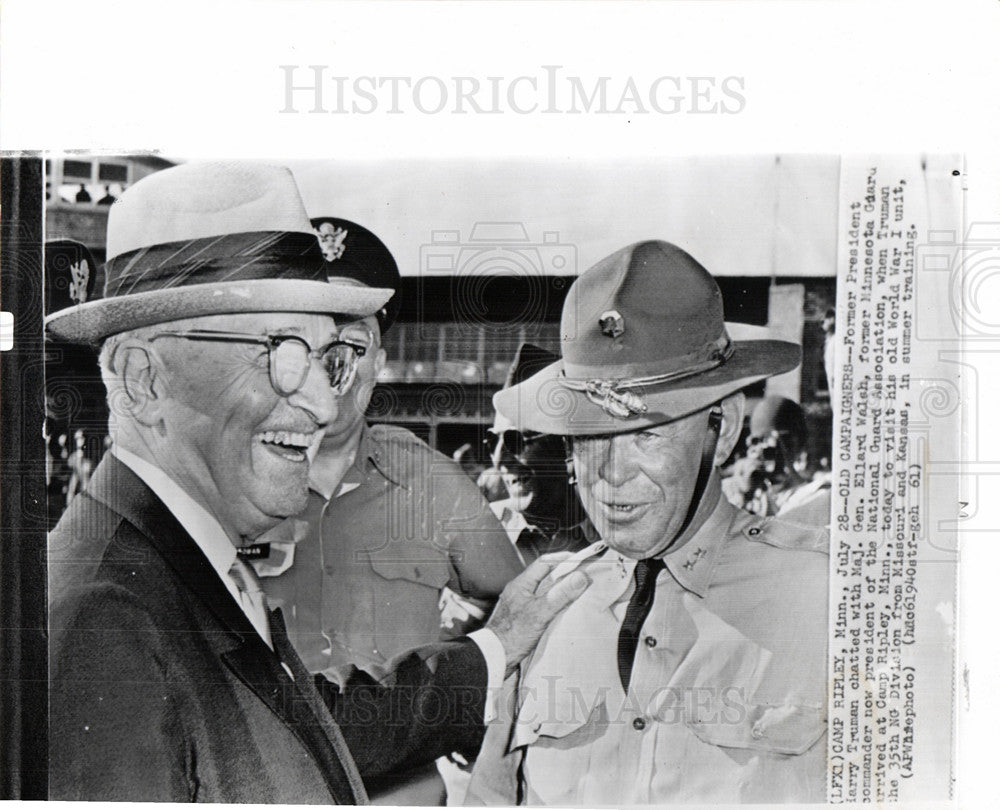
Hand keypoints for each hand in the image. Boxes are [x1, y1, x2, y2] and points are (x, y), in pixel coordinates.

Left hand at [485, 552, 588, 676]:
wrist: (495, 658)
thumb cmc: (513, 635)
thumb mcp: (540, 613)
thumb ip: (560, 594)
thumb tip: (580, 577)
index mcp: (521, 584)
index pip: (544, 563)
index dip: (563, 559)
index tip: (580, 561)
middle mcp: (520, 592)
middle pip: (545, 576)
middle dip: (564, 574)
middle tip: (583, 577)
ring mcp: (520, 605)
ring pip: (544, 591)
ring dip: (560, 590)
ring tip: (578, 592)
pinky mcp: (523, 619)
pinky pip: (542, 605)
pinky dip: (554, 605)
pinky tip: (563, 612)